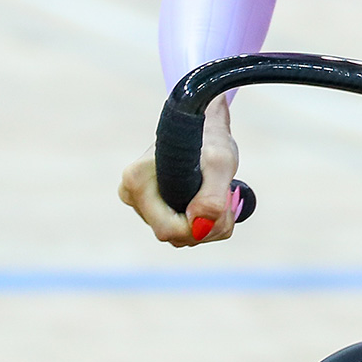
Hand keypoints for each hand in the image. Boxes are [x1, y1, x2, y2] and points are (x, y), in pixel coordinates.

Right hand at [117, 94, 239, 246]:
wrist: (204, 125)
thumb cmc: (210, 139)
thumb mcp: (220, 163)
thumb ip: (213, 197)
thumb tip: (199, 227)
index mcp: (137, 181)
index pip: (167, 229)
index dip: (200, 227)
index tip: (224, 205)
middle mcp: (132, 195)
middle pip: (174, 235)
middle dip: (208, 225)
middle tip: (229, 197)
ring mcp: (140, 203)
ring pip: (180, 237)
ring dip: (210, 224)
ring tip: (222, 193)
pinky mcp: (153, 209)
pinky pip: (182, 231)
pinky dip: (205, 222)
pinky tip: (212, 199)